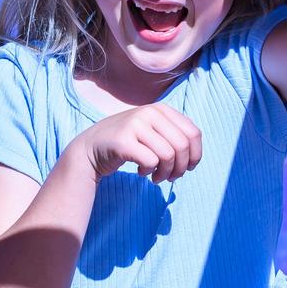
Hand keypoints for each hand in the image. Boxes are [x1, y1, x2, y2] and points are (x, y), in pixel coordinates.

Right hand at [76, 103, 201, 183]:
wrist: (91, 148)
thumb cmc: (128, 143)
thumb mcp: (153, 132)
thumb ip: (174, 136)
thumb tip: (195, 156)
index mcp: (161, 109)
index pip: (193, 133)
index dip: (195, 155)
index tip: (188, 168)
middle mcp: (149, 112)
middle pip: (182, 146)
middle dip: (181, 168)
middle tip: (172, 177)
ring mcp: (135, 124)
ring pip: (167, 155)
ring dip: (165, 173)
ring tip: (156, 177)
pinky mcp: (123, 141)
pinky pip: (151, 162)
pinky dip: (150, 172)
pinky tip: (142, 172)